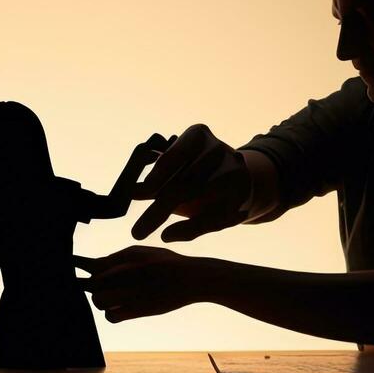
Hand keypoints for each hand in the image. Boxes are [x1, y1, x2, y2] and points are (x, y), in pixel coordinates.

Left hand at [74, 247, 210, 321]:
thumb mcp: (142, 252)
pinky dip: (110, 313)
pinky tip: (118, 306)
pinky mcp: (138, 311)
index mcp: (126, 260)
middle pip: (92, 285)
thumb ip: (116, 258)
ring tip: (109, 294)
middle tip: (91, 283)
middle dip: (89, 285)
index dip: (76, 265)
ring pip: (99, 301)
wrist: (191, 279)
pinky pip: (111, 317)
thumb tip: (94, 265)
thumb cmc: (165, 263)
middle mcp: (126, 277)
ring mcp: (131, 295)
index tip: (65, 265)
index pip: (93, 265)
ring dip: (100, 299)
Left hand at [130, 123, 250, 242]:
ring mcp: (233, 173)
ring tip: (140, 230)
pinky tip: (166, 235)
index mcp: (198, 136)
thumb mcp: (176, 174)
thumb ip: (156, 183)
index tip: (133, 193)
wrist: (241, 183)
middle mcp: (217, 150)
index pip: (174, 155)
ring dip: (164, 215)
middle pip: (184, 182)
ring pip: (196, 198)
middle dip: (157, 206)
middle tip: (133, 227)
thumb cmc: (198, 176)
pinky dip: (187, 230)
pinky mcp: (241, 198)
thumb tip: (132, 192)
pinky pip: (212, 218)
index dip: (155, 176)